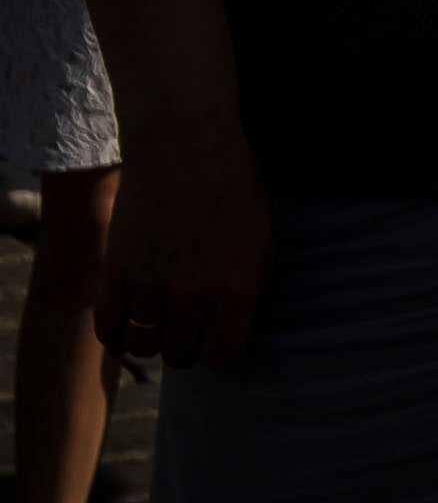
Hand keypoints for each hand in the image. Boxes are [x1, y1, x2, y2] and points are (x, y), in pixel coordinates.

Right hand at [100, 113, 270, 369]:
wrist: (186, 147)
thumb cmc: (233, 190)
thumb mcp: (263, 242)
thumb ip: (248, 290)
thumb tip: (234, 327)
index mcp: (237, 288)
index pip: (223, 355)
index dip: (218, 349)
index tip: (215, 336)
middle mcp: (194, 294)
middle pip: (182, 355)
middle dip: (186, 343)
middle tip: (186, 323)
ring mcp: (150, 285)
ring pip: (144, 346)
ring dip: (151, 337)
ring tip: (159, 318)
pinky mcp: (115, 272)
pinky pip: (109, 328)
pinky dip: (116, 333)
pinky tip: (128, 322)